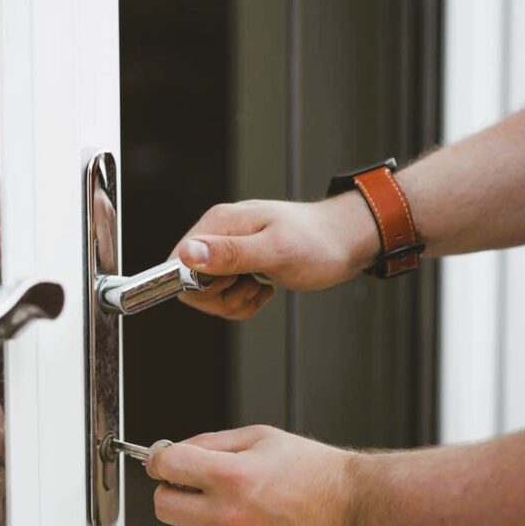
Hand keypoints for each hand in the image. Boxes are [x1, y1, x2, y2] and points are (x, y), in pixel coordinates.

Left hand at [146, 425, 369, 525]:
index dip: (161, 458)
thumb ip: (210, 442)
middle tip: (189, 479)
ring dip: (194, 513)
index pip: (166, 466)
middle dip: (171, 488)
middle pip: (162, 505)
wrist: (351, 508)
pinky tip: (244, 518)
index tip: (165, 458)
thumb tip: (174, 451)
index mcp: (231, 477)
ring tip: (229, 499)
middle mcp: (229, 517)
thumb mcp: (259, 436)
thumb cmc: (312, 471)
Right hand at [171, 194, 378, 318]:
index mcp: (219, 224)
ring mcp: (228, 249)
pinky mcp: (239, 264)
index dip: (198, 286)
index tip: (229, 285)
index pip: (177, 264)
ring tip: (261, 286)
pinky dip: (245, 302)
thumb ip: (229, 253)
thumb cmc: (318, 243)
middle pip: (190, 283)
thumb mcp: (274, 252)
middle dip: (220, 298)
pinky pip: (226, 296)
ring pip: (208, 294)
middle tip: (251, 286)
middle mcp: (219, 233)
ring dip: (235, 302)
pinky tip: (265, 288)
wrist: (347, 242)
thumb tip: (188, 255)